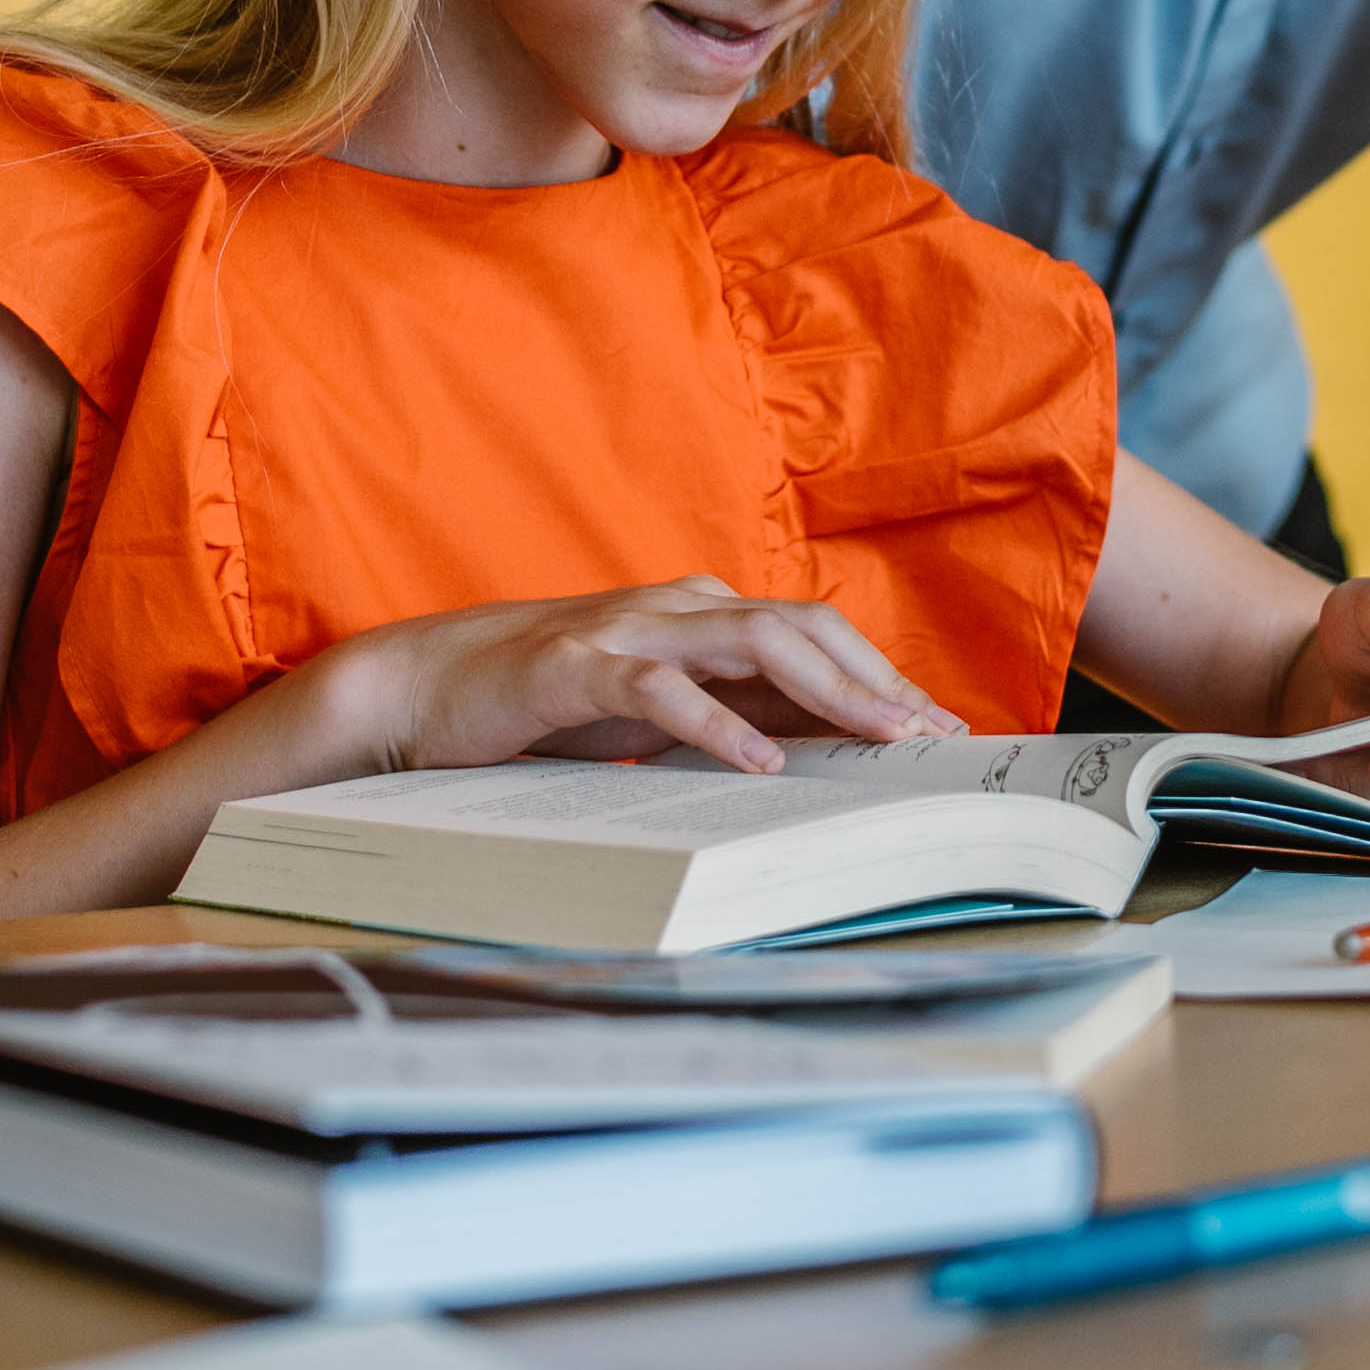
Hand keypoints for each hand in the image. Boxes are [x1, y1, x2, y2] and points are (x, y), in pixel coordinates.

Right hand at [309, 574, 959, 777]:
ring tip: (878, 739)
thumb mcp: (657, 713)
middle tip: (931, 738)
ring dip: (826, 691)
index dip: (882, 677)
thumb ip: (730, 713)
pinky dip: (719, 724)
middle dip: (876, 681)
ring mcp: (630, 629)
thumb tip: (824, 747)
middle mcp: (680, 607)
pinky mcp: (579, 666)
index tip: (940, 729)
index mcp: (704, 614)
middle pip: (805, 627)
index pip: (817, 635)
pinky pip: (663, 689)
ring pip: (753, 641)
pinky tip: (760, 762)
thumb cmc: (553, 704)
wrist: (430, 688)